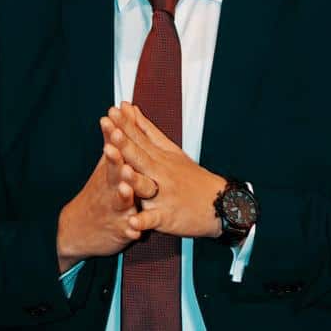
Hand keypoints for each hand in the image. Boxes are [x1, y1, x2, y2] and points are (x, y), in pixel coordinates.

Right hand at [56, 114, 158, 271]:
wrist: (77, 229)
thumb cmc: (98, 191)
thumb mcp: (103, 164)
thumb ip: (112, 138)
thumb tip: (117, 110)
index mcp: (110, 170)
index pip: (113, 149)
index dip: (114, 137)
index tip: (113, 122)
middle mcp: (111, 188)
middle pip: (114, 172)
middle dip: (115, 161)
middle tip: (115, 150)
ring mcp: (115, 209)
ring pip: (120, 200)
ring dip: (123, 194)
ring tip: (125, 188)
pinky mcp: (121, 230)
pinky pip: (127, 230)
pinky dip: (131, 229)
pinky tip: (135, 230)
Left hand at [105, 101, 226, 238]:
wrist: (218, 203)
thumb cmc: (191, 176)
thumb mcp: (170, 150)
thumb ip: (146, 129)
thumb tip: (129, 108)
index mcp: (159, 156)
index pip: (140, 137)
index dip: (125, 125)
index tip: (112, 111)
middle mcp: (160, 173)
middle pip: (140, 157)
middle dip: (125, 144)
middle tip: (112, 131)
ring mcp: (163, 195)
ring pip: (146, 186)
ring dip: (133, 180)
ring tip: (122, 171)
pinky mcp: (167, 216)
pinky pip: (153, 220)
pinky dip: (143, 222)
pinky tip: (132, 222)